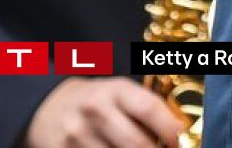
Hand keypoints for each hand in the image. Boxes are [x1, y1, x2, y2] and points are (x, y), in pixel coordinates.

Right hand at [23, 78, 184, 147]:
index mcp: (115, 90)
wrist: (48, 109)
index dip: (171, 128)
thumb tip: (180, 133)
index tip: (184, 140)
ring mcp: (77, 135)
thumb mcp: (120, 93)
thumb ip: (147, 109)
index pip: (149, 109)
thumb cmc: (97, 101)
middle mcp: (95, 110)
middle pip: (135, 142)